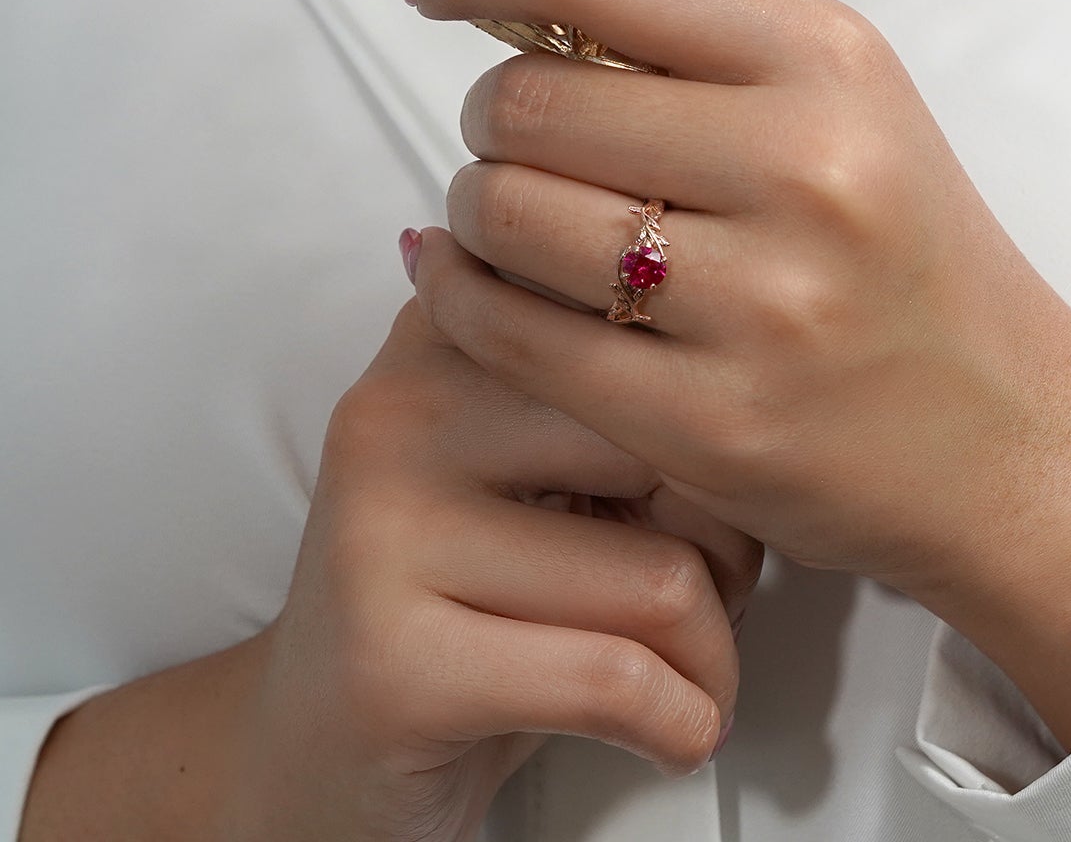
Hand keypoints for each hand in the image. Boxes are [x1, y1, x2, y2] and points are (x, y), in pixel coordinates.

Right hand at [22, 297, 759, 841]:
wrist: (313, 745)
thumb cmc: (469, 595)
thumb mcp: (533, 464)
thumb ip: (618, 401)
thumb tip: (757, 409)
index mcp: (444, 329)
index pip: (638, 327)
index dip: (714, 425)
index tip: (709, 491)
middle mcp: (400, 407)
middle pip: (668, 446)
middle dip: (733, 541)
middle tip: (723, 596)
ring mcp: (383, 534)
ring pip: (663, 577)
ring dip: (717, 655)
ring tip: (693, 674)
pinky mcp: (395, 666)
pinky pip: (615, 680)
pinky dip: (683, 722)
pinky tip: (672, 728)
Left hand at [402, 0, 1070, 747]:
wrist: (1002, 435)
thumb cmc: (903, 244)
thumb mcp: (842, 97)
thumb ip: (695, 36)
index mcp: (826, 58)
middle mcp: (800, 167)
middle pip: (528, 98)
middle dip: (489, 112)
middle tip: (517, 139)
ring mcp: (758, 306)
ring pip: (505, 212)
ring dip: (475, 206)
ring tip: (516, 218)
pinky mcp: (709, 425)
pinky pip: (510, 335)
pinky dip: (459, 295)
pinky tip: (468, 280)